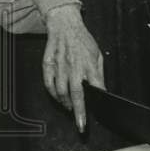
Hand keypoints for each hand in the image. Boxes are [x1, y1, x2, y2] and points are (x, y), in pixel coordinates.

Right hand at [42, 4, 104, 132]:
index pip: (92, 89)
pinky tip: (59, 98)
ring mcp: (59, 66)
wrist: (65, 26)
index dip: (90, 105)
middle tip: (80, 125)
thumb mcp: (97, 55)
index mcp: (88, 64)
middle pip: (75, 94)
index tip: (88, 119)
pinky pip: (48, 85)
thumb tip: (102, 91)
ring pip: (60, 92)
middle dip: (78, 112)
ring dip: (65, 104)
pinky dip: (53, 95)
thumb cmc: (83, 41)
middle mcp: (73, 66)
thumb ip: (99, 74)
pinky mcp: (47, 65)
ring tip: (71, 108)